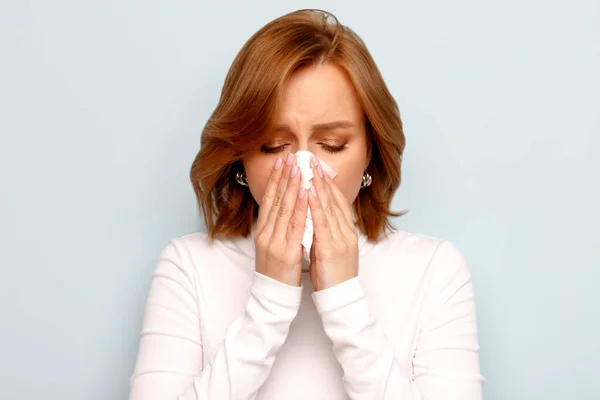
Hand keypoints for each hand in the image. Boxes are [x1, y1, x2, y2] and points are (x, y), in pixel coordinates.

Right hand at [254, 153, 308, 286]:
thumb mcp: (273, 245)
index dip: (275, 179)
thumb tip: (285, 208)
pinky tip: (306, 194)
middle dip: (284, 176)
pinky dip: (300, 207)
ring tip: (299, 168)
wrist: (273, 296)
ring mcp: (274, 242)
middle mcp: (266, 233)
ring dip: (292, 186)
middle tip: (291, 157)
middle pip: (275, 199)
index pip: (268, 199)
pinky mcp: (285, 251)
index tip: (281, 162)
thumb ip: (277, 227)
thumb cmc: (277, 272)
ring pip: (284, 208)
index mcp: (263, 230)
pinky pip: (294, 225)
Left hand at [307, 157, 358, 291]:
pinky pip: (323, 223)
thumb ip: (326, 232)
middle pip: (334, 200)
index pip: (338, 202)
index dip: (328, 183)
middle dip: (322, 178)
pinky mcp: (332, 248)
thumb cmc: (333, 275)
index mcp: (346, 232)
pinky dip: (316, 206)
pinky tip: (308, 193)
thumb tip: (315, 217)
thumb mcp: (331, 248)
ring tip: (309, 169)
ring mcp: (341, 239)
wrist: (340, 298)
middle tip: (312, 159)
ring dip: (318, 186)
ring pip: (329, 207)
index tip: (317, 168)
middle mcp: (346, 232)